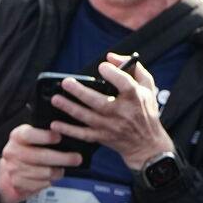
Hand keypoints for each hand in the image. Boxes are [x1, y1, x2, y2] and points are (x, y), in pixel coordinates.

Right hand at [0, 123, 80, 202]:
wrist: (8, 171)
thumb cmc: (25, 150)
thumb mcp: (30, 136)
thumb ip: (43, 133)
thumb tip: (66, 134)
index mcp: (17, 136)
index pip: (29, 135)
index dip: (45, 137)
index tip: (59, 137)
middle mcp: (13, 152)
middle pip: (41, 156)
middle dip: (63, 158)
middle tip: (77, 158)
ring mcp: (15, 169)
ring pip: (46, 173)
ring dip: (58, 172)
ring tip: (61, 168)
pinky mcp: (19, 183)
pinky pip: (43, 184)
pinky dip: (50, 181)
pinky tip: (50, 176)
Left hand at [48, 54, 173, 171]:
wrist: (148, 145)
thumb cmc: (145, 110)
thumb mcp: (147, 87)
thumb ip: (134, 68)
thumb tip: (110, 57)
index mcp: (135, 98)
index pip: (125, 84)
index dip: (113, 74)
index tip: (101, 67)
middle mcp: (122, 113)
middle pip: (99, 102)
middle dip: (81, 92)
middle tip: (66, 82)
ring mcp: (111, 127)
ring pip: (87, 117)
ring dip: (69, 108)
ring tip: (56, 98)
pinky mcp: (103, 137)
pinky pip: (83, 134)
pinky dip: (69, 130)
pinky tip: (55, 124)